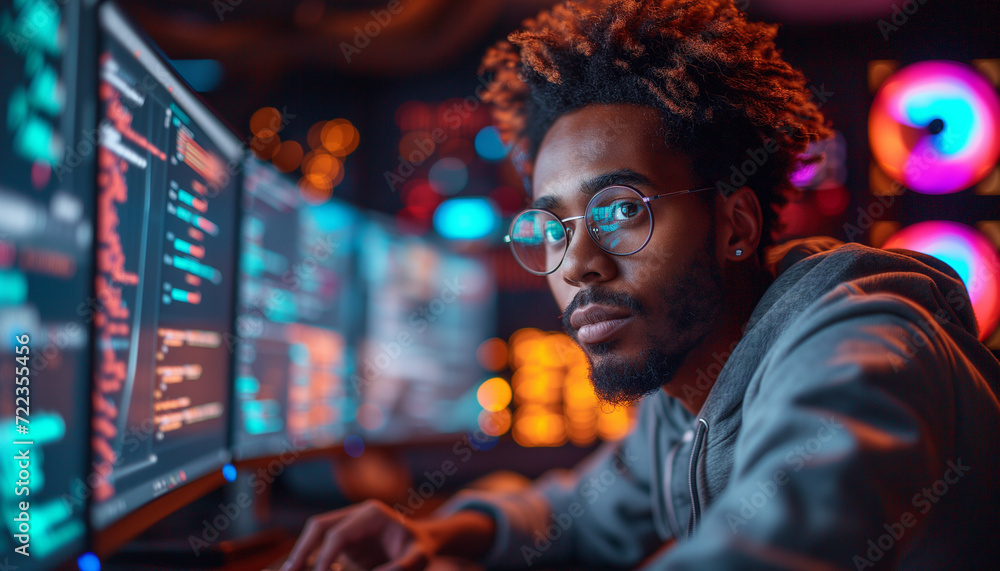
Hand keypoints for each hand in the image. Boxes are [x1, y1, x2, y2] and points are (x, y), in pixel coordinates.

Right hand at [281, 499, 437, 570]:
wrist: (424, 541)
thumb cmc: (422, 548)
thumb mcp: (419, 558)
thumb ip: (399, 568)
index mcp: (372, 514)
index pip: (338, 534)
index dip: (324, 556)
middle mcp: (356, 515)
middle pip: (319, 525)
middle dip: (302, 548)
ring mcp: (348, 525)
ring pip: (316, 533)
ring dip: (301, 552)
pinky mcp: (345, 539)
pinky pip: (321, 546)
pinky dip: (310, 559)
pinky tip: (301, 570)